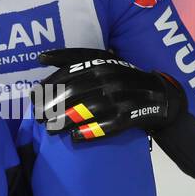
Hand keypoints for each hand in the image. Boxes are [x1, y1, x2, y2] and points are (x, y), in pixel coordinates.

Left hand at [35, 47, 185, 140]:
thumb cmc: (125, 79)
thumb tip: (41, 57)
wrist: (162, 96)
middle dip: (52, 104)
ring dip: (65, 120)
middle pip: (74, 91)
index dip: (49, 82)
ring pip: (87, 109)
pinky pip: (107, 125)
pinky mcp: (129, 117)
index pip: (70, 70)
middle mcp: (111, 77)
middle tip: (37, 115)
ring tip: (49, 128)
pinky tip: (74, 138)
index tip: (32, 93)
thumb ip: (75, 60)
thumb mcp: (104, 62)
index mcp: (102, 62)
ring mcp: (121, 97)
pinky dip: (90, 132)